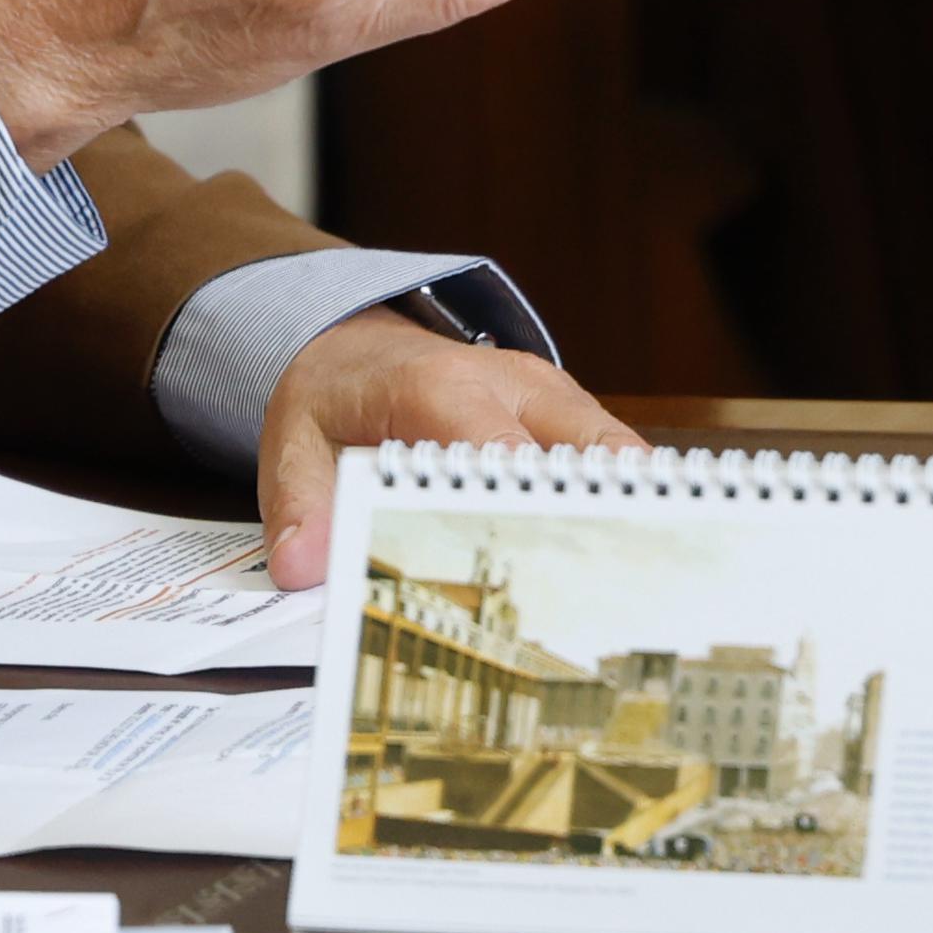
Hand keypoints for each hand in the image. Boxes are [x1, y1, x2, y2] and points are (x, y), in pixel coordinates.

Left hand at [256, 306, 640, 587]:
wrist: (354, 341)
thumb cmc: (334, 393)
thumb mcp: (292, 444)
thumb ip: (299, 507)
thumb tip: (302, 566)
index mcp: (439, 387)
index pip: (500, 453)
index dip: (527, 511)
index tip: (546, 572)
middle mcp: (507, 380)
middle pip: (583, 451)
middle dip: (603, 518)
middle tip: (621, 590)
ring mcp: (545, 391)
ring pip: (613, 451)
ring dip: (625, 509)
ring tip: (640, 581)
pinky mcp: (564, 408)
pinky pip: (609, 454)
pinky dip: (620, 500)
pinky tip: (626, 554)